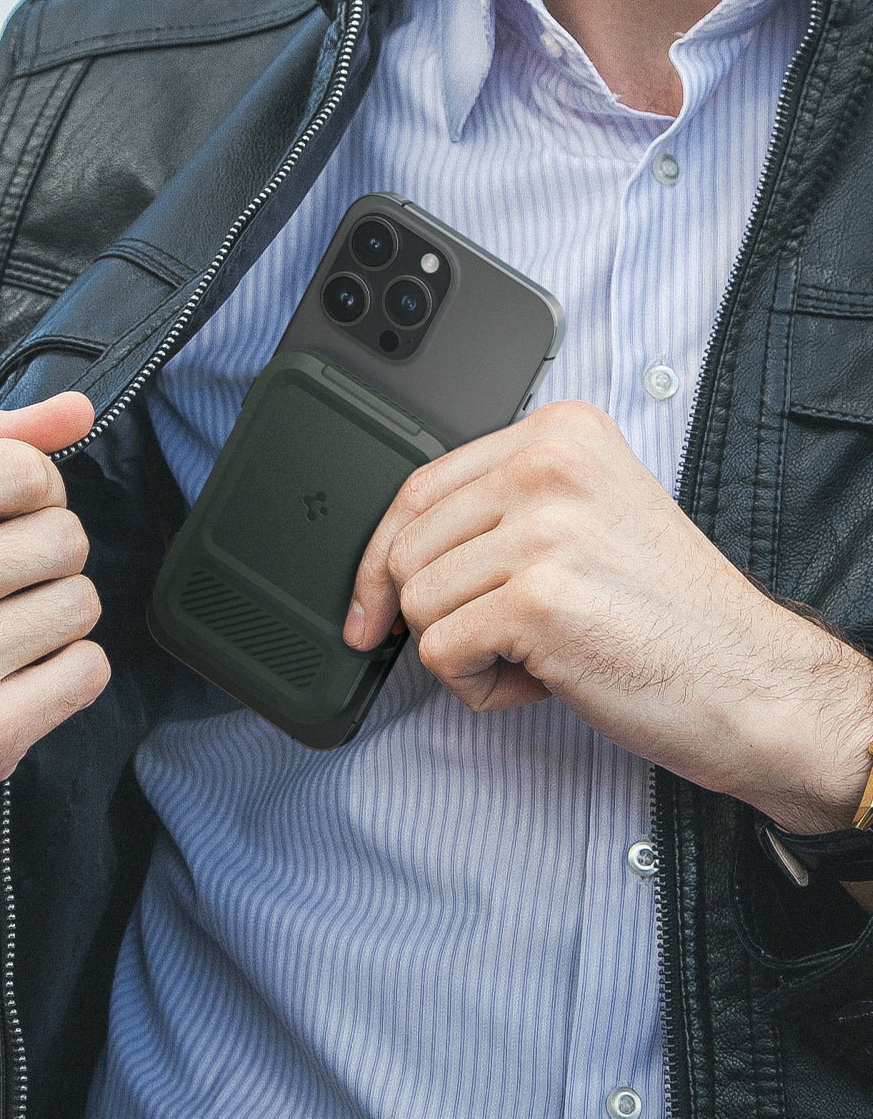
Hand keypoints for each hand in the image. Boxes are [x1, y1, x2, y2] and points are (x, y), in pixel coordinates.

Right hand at [0, 393, 108, 929]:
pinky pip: (89, 671)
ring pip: (83, 603)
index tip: (9, 519)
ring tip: (3, 634)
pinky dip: (66, 673)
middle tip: (1, 587)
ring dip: (57, 617)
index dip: (36, 493)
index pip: (23, 469)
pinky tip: (16, 680)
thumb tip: (79, 410)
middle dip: (46, 558)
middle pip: (65, 536)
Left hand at [345, 400, 872, 834]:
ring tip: (537, 654)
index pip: (418, 487)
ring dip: (464, 652)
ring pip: (417, 604)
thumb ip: (498, 514)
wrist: (749, 681)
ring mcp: (543, 527)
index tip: (368, 605)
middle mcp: (549, 464)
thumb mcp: (584, 522)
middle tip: (502, 638)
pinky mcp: (537, 597)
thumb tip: (389, 557)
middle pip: (406, 548)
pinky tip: (540, 680)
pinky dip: (476, 686)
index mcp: (559, 433)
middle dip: (435, 614)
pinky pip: (438, 651)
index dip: (379, 558)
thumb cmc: (665, 615)